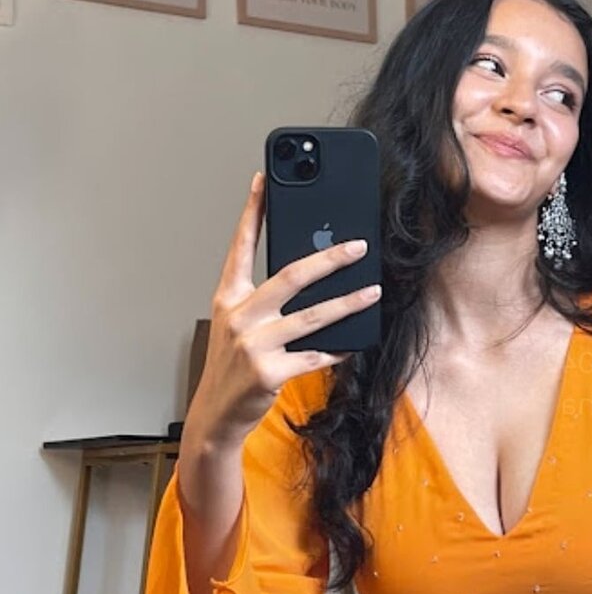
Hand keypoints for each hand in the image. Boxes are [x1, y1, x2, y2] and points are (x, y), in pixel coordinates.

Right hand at [189, 171, 381, 448]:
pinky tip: (354, 342)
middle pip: (290, 276)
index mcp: (228, 299)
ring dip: (348, 302)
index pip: (240, 247)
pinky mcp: (269, 372)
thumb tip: (310, 278)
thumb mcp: (238, 327)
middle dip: (329, 258)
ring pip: (312, 316)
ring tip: (372, 291)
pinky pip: (314, 355)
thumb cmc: (232, 367)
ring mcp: (253, 345)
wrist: (216, 414)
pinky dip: (337, 349)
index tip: (263, 180)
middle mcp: (239, 317)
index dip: (251, 212)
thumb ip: (263, 302)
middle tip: (357, 246)